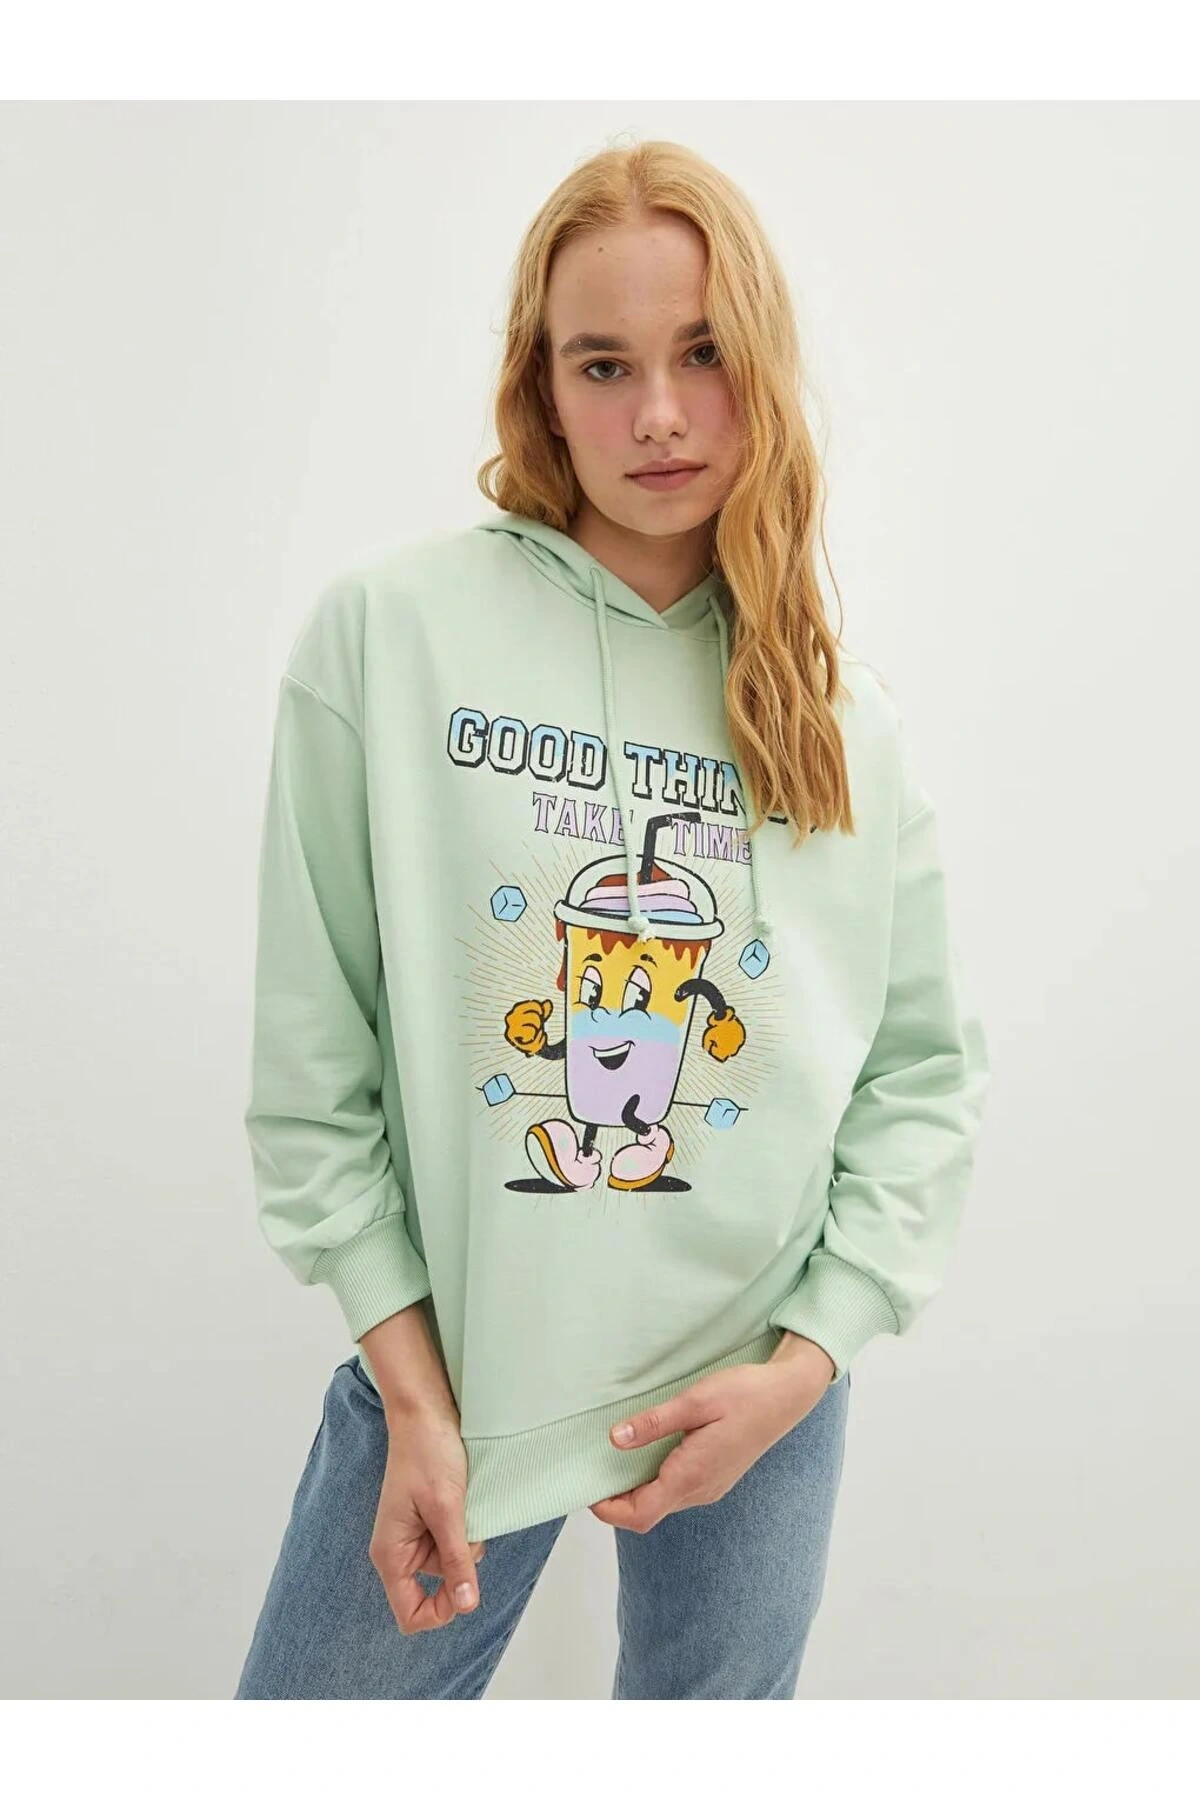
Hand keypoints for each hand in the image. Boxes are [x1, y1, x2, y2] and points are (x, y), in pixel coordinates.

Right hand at [368, 1404, 487, 1633]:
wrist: (424, 1413)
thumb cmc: (427, 1453)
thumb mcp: (447, 1509)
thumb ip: (456, 1559)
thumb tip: (466, 1606)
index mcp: (391, 1554)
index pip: (410, 1614)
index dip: (440, 1611)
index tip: (465, 1585)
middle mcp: (400, 1551)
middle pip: (436, 1588)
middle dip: (459, 1565)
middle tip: (464, 1526)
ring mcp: (415, 1536)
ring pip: (450, 1564)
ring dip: (466, 1542)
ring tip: (463, 1505)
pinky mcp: (430, 1522)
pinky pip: (453, 1542)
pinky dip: (465, 1529)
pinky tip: (464, 1502)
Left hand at [588, 1344, 834, 1532]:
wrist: (787, 1396)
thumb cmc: (744, 1394)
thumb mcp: (695, 1401)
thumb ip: (654, 1423)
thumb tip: (614, 1440)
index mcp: (691, 1476)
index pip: (639, 1514)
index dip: (608, 1509)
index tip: (587, 1489)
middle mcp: (700, 1490)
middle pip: (647, 1514)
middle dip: (616, 1501)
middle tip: (593, 1471)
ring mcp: (710, 1487)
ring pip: (662, 1503)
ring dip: (635, 1492)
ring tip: (614, 1461)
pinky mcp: (716, 1477)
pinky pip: (676, 1492)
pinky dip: (653, 1483)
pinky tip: (646, 1455)